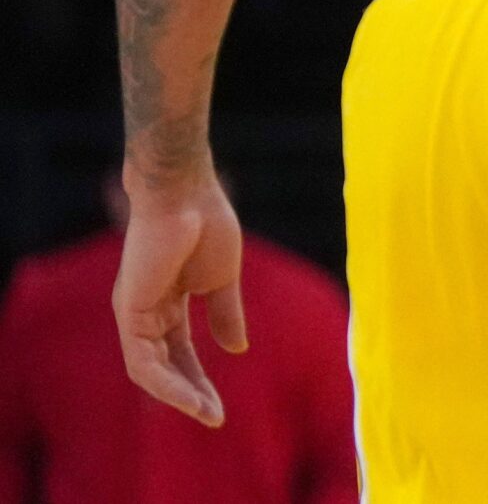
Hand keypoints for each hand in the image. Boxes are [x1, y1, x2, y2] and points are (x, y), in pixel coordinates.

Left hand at [111, 166, 246, 426]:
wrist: (187, 192)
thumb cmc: (207, 222)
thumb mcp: (223, 278)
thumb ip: (225, 313)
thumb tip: (236, 349)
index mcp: (166, 303)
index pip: (180, 352)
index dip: (199, 378)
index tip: (221, 405)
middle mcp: (145, 312)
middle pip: (165, 366)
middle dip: (191, 393)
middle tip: (216, 417)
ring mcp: (134, 313)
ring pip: (150, 371)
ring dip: (179, 395)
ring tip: (208, 413)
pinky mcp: (129, 312)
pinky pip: (143, 361)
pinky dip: (167, 382)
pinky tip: (192, 396)